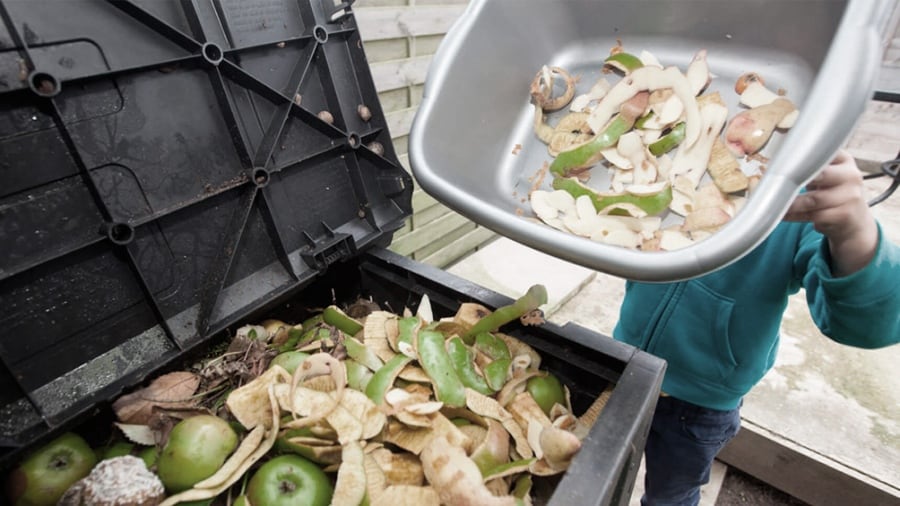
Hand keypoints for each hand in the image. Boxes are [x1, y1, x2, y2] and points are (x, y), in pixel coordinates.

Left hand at [782, 149, 877, 275]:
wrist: (853, 220)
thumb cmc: (832, 193)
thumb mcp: (827, 175)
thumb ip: (809, 166)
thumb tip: (773, 164)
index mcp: (844, 160)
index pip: (825, 152)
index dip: (803, 156)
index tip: (784, 160)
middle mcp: (851, 176)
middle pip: (821, 175)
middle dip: (797, 178)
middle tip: (776, 181)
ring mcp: (850, 196)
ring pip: (813, 200)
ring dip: (791, 203)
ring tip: (773, 202)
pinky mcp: (844, 215)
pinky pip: (814, 216)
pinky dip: (794, 216)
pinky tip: (782, 214)